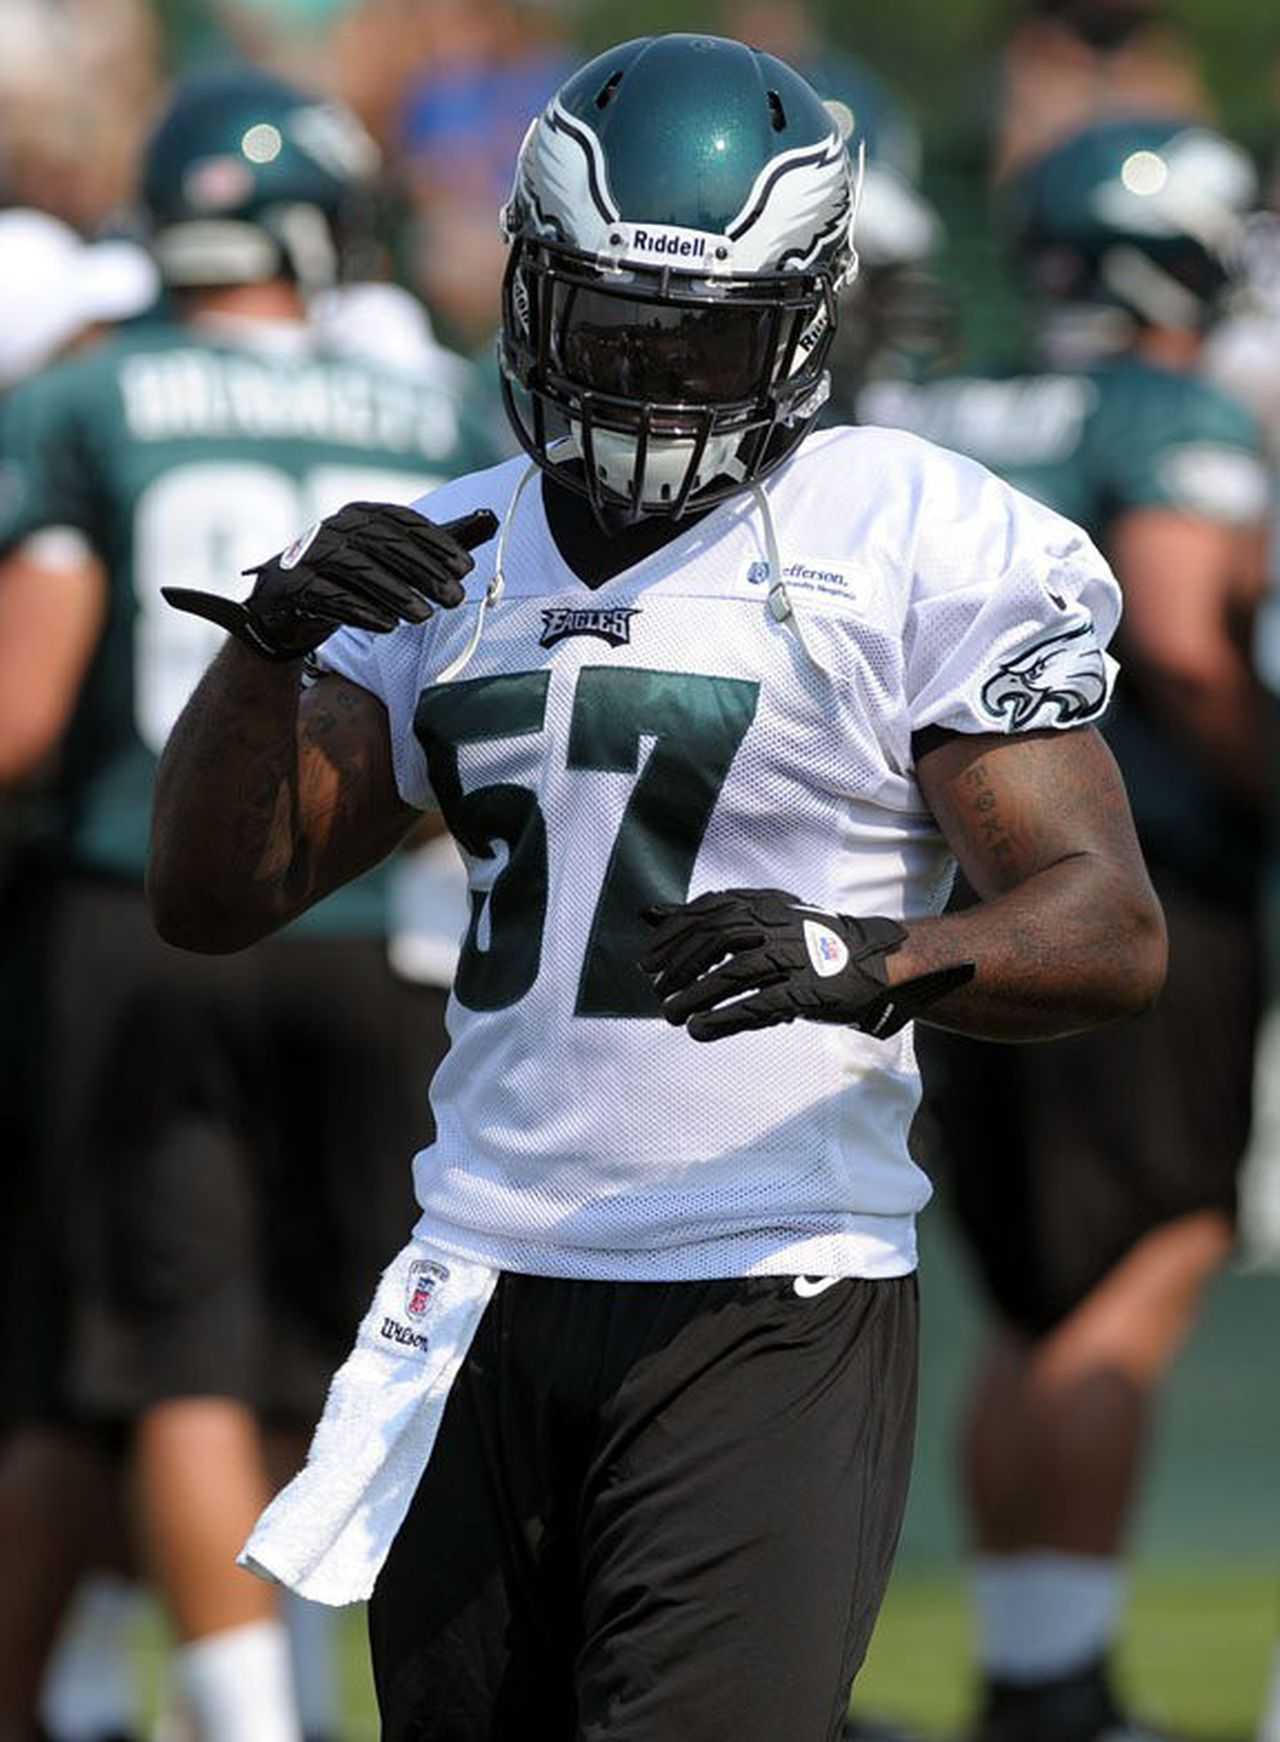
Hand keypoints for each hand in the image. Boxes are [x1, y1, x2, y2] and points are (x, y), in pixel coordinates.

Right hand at [161, 502, 498, 662]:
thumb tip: (490, 518)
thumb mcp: (395, 561)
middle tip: (454, 598)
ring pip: (356, 567)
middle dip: (422, 570)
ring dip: (394, 592)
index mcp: (360, 515)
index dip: (436, 542)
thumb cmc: (349, 582)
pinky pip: (327, 595)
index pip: (403, 521)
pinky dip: (359, 610)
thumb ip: (439, 543)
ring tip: (425, 617)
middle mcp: (333, 528)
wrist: (288, 613)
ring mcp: (308, 555)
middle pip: (383, 543)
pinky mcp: (292, 585)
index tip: (465, 568)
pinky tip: (387, 627)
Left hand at [640, 887, 974, 1041]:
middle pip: (717, 940)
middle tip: (658, 992)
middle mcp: (779, 925)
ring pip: (737, 973)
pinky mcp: (810, 990)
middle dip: (680, 966)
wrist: (875, 958)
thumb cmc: (807, 942)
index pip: (707, 913)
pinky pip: (763, 1004)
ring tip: (672, 1016)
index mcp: (764, 905)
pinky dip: (729, 1018)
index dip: (672, 938)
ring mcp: (796, 957)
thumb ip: (706, 917)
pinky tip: (703, 1030)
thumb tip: (649, 912)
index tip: (647, 962)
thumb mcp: (759, 919)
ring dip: (699, 995)